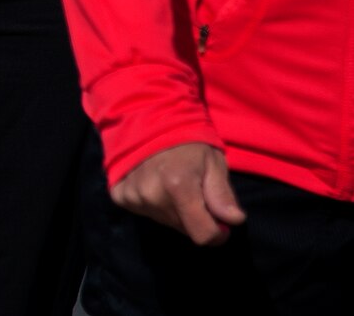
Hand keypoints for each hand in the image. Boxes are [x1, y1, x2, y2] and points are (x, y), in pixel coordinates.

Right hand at [112, 142, 245, 244]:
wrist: (146, 119)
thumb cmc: (187, 141)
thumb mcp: (213, 162)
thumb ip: (222, 193)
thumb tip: (233, 220)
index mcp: (178, 185)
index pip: (202, 235)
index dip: (218, 233)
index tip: (222, 222)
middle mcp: (152, 194)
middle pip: (184, 229)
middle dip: (196, 218)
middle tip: (196, 193)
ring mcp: (133, 196)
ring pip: (165, 221)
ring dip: (175, 211)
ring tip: (173, 185)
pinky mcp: (120, 195)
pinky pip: (144, 212)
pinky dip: (154, 205)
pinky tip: (155, 185)